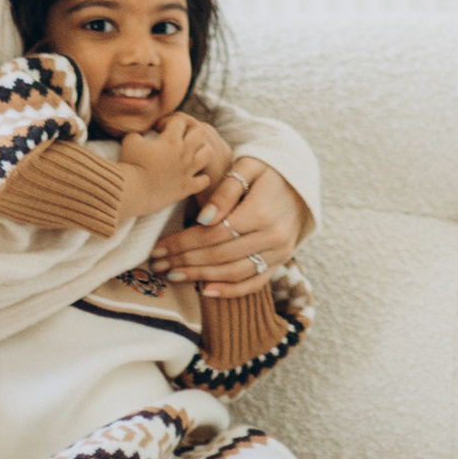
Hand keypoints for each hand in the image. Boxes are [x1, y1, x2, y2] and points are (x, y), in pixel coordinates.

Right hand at [112, 116, 225, 213]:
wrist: (132, 191)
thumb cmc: (129, 165)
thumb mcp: (130, 141)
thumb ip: (138, 134)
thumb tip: (141, 134)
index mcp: (171, 140)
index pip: (179, 120)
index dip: (169, 121)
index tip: (159, 129)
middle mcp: (183, 153)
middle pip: (200, 132)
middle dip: (190, 131)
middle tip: (179, 137)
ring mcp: (187, 170)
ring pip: (208, 153)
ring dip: (202, 150)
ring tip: (191, 153)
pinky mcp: (187, 187)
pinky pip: (204, 180)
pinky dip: (201, 177)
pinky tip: (192, 176)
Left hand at [159, 154, 305, 296]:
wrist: (300, 182)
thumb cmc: (267, 171)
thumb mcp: (247, 167)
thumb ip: (225, 191)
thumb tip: (203, 219)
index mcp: (261, 212)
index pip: (214, 234)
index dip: (183, 242)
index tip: (158, 247)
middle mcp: (273, 236)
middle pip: (220, 255)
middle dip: (184, 260)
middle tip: (157, 263)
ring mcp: (279, 252)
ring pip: (234, 272)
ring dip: (200, 277)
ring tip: (173, 275)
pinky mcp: (281, 261)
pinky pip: (255, 283)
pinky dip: (231, 291)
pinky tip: (206, 291)